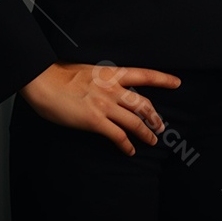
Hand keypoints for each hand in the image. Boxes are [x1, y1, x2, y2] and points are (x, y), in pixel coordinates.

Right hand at [20, 62, 180, 155]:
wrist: (44, 82)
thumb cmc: (60, 74)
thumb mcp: (89, 69)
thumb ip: (103, 78)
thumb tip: (111, 85)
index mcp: (111, 73)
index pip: (145, 74)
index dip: (163, 79)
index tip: (177, 83)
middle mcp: (112, 88)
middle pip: (143, 103)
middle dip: (155, 116)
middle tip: (162, 125)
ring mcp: (104, 105)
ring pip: (134, 121)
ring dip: (146, 132)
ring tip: (152, 140)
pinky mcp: (94, 121)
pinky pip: (117, 135)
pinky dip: (126, 144)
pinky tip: (129, 151)